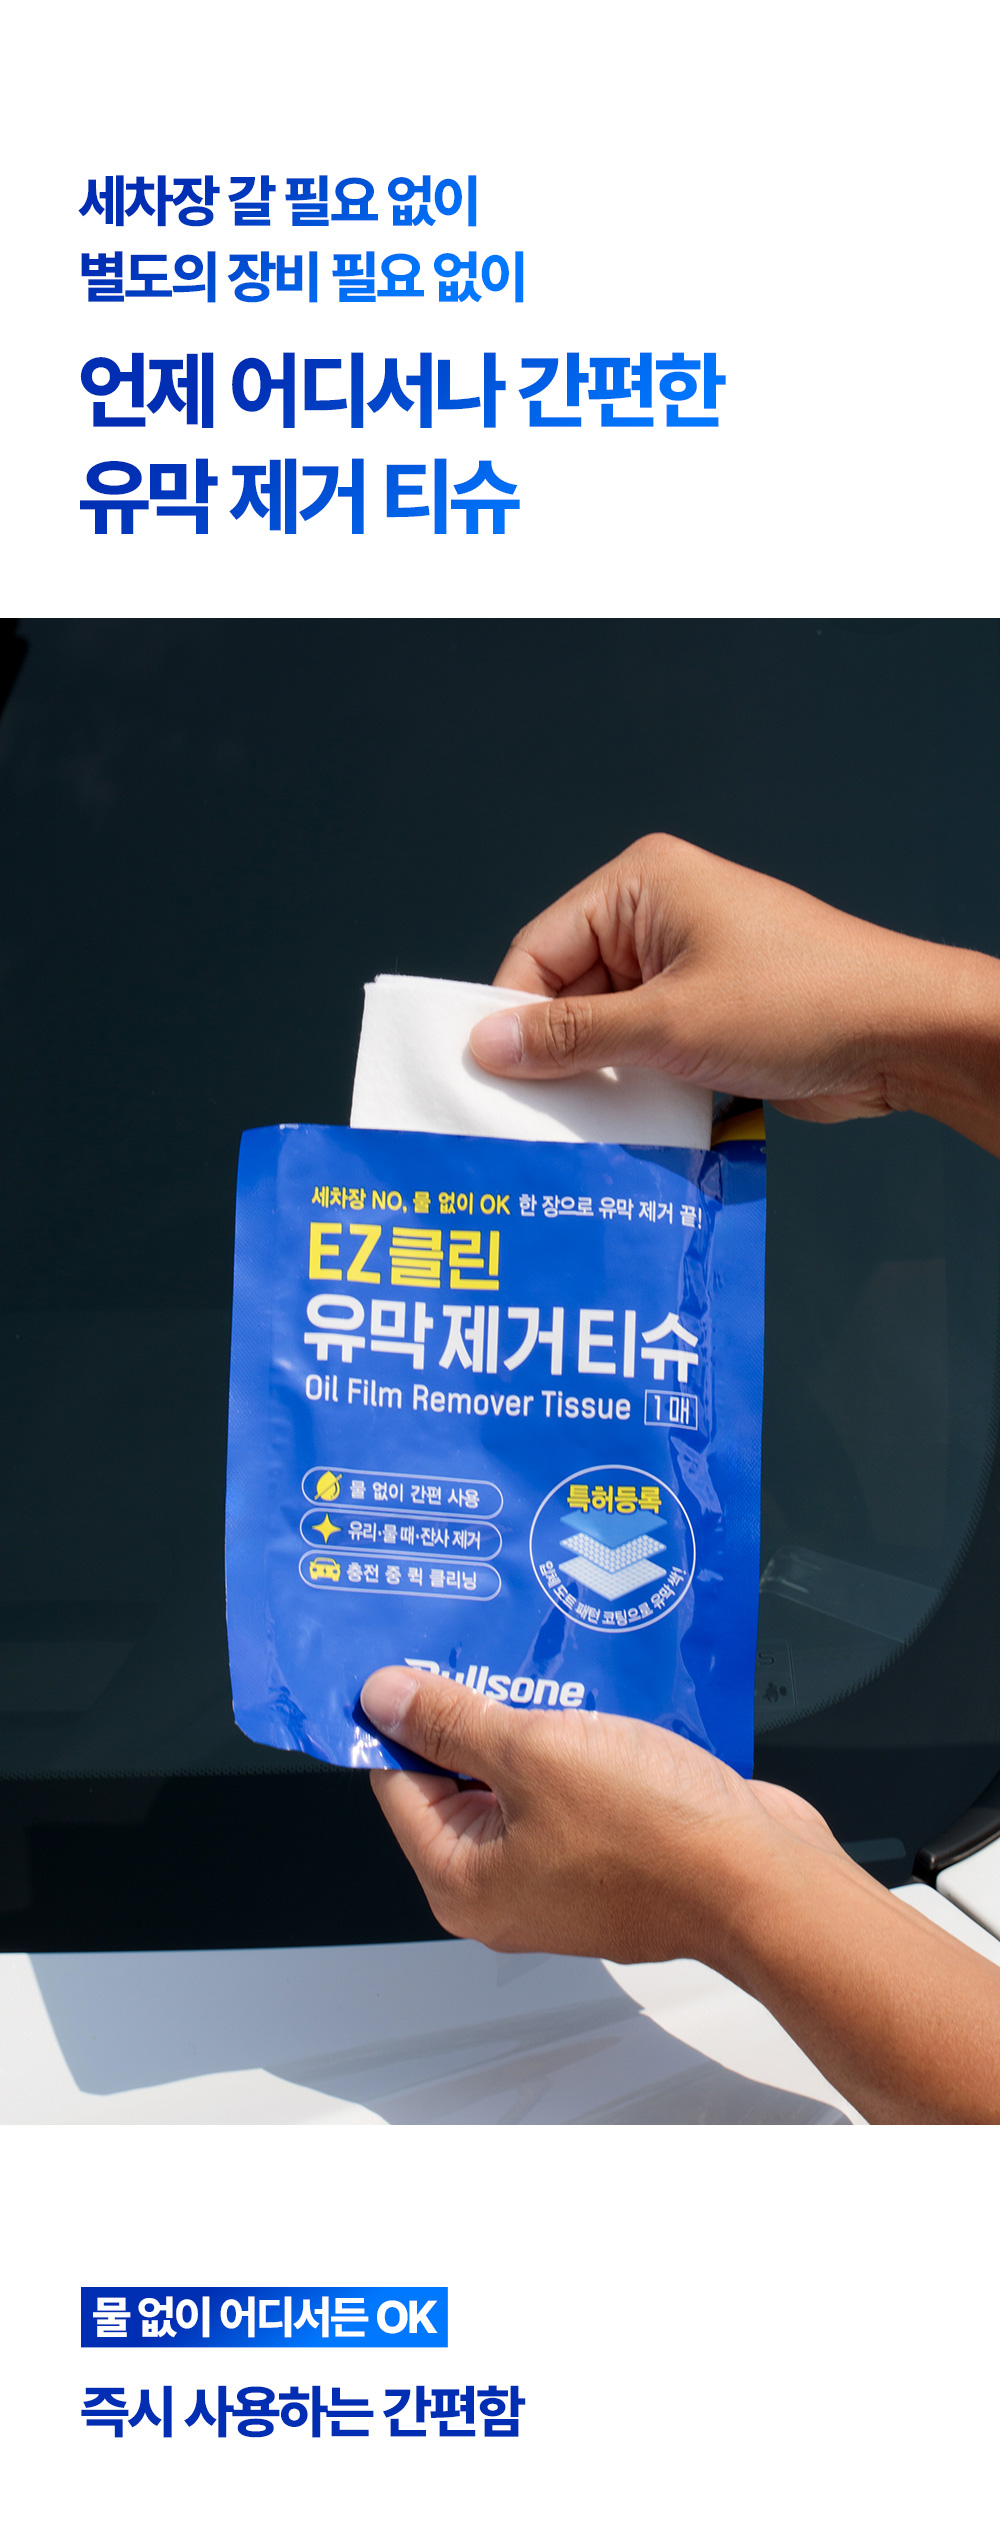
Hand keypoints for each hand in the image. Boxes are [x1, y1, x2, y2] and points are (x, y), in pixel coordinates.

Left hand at [361, 1666, 999, 2122]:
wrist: (765, 1880)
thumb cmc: (655, 1835)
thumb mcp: (534, 1755)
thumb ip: (452, 1722)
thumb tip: (384, 1698)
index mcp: (463, 1882)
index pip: (397, 1782)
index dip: (401, 1715)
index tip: (407, 1656)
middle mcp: (506, 1889)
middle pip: (457, 1781)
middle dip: (470, 1713)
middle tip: (479, 1643)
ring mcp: (564, 1875)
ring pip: (522, 1779)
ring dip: (532, 1721)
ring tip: (544, 1660)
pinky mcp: (614, 1856)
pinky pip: (575, 1787)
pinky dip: (579, 1742)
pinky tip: (593, 1693)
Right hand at [468, 831, 999, 1151]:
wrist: (902, 1035)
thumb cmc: (804, 1001)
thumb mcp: (668, 1023)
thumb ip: (573, 1037)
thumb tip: (491, 1045)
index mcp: (643, 886)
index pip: (539, 949)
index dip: (511, 1014)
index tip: (488, 1074)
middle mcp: (661, 918)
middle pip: (570, 992)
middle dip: (558, 1052)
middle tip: (530, 1113)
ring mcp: (689, 967)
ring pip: (609, 1029)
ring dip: (601, 1077)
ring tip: (583, 1125)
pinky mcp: (712, 1014)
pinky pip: (649, 1050)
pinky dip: (638, 1086)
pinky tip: (629, 1125)